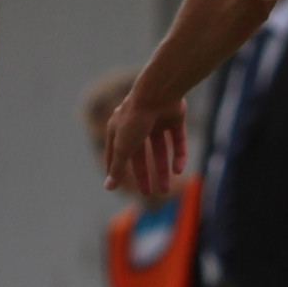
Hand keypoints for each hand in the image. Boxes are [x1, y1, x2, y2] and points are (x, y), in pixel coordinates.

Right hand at [100, 82, 187, 200]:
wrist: (159, 93)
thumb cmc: (135, 119)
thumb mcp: (123, 147)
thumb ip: (117, 167)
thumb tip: (108, 187)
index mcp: (119, 127)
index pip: (116, 152)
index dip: (117, 169)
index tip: (118, 186)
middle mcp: (137, 124)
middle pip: (140, 154)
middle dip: (145, 174)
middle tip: (149, 193)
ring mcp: (157, 120)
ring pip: (160, 149)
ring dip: (162, 169)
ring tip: (166, 189)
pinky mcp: (175, 118)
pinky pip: (178, 140)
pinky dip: (179, 155)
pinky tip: (178, 170)